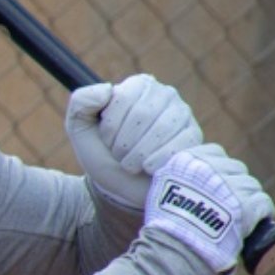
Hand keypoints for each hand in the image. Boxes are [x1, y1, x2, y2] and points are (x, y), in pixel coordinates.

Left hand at [65, 74, 202, 208]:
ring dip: (139, 154)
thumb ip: (81, 102)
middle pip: (143, 114)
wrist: (122, 188)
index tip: (107, 140)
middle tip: (120, 156)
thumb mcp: (80, 128)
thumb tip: (107, 90)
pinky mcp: (195, 137)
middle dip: (124, 143)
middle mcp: (164, 94)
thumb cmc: (103, 154)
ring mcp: (183, 114)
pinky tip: (150, 168)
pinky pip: (179, 145)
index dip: (110, 127)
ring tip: (132, 163)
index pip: (123, 99)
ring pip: (162, 129)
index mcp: (137, 86)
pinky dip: (157, 161)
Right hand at [143, 145, 274, 273]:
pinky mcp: (247, 204)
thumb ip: (176, 180)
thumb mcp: (160, 191)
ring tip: (243, 214)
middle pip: (235, 168)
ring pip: (251, 185)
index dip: (220, 168)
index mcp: (186, 161)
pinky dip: (263, 212)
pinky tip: (259, 220)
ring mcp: (230, 185)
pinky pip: (263, 202)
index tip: (220, 182)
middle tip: (231, 201)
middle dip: (235, 183)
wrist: (175, 247)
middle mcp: (210, 168)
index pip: (215, 152)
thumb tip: (187, 185)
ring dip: (248, 197)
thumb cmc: (165, 227)